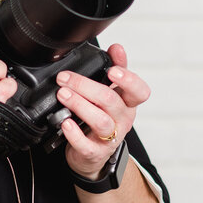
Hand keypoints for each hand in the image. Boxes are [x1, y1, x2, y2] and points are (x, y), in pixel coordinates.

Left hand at [56, 44, 150, 180]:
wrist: (93, 154)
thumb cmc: (102, 118)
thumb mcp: (111, 93)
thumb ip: (115, 69)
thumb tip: (116, 47)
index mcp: (128, 103)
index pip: (139, 91)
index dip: (129, 80)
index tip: (113, 69)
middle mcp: (122, 120)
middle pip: (111, 101)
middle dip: (86, 87)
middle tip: (65, 78)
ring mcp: (109, 137)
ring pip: (100, 121)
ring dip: (79, 105)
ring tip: (63, 95)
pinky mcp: (94, 152)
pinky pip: (86, 144)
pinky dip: (74, 133)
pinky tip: (65, 123)